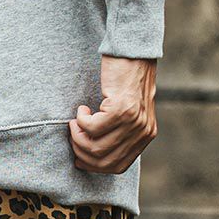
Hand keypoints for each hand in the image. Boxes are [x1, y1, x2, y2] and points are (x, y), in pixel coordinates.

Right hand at [69, 56, 157, 175]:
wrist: (132, 52)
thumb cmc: (126, 79)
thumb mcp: (131, 111)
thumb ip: (121, 132)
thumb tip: (95, 154)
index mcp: (146, 135)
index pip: (118, 166)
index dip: (95, 166)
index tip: (80, 158)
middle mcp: (142, 132)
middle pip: (104, 160)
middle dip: (81, 152)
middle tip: (73, 135)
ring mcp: (133, 122)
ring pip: (95, 146)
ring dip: (78, 136)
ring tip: (76, 122)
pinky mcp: (121, 109)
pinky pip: (91, 127)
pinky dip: (81, 120)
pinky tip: (82, 108)